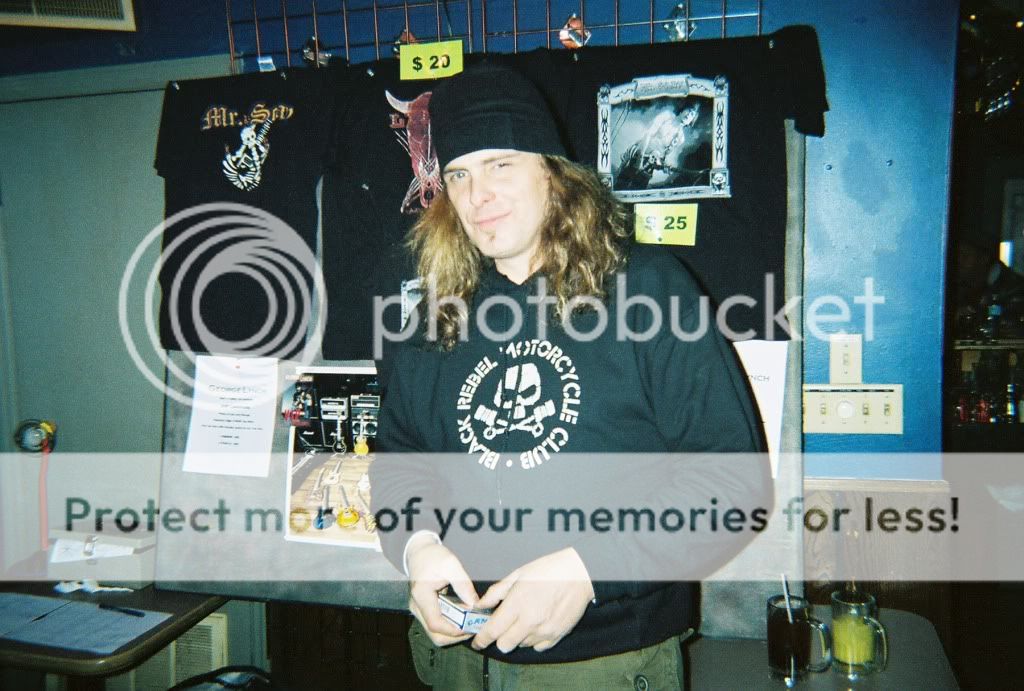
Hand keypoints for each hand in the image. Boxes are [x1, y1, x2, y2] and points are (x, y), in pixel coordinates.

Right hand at [406, 535, 479, 646]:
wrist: (419, 552)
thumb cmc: (433, 556)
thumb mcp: (451, 565)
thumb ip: (463, 585)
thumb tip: (475, 604)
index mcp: (421, 596)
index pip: (436, 624)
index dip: (454, 630)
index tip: (470, 627)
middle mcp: (417, 607)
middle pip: (435, 634)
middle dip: (456, 636)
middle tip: (473, 628)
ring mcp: (419, 610)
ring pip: (436, 633)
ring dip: (454, 633)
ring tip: (470, 624)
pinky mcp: (424, 610)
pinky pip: (437, 625)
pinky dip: (450, 626)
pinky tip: (463, 618)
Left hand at [471, 547, 594, 653]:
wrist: (580, 574)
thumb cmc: (548, 570)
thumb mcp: (518, 574)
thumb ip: (496, 592)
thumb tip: (481, 604)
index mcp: (517, 604)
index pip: (493, 631)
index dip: (481, 639)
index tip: (477, 642)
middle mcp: (530, 621)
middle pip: (505, 645)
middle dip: (499, 639)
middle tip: (500, 627)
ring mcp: (545, 630)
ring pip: (521, 645)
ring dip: (517, 637)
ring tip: (524, 618)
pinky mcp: (557, 635)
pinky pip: (539, 647)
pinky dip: (534, 639)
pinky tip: (536, 624)